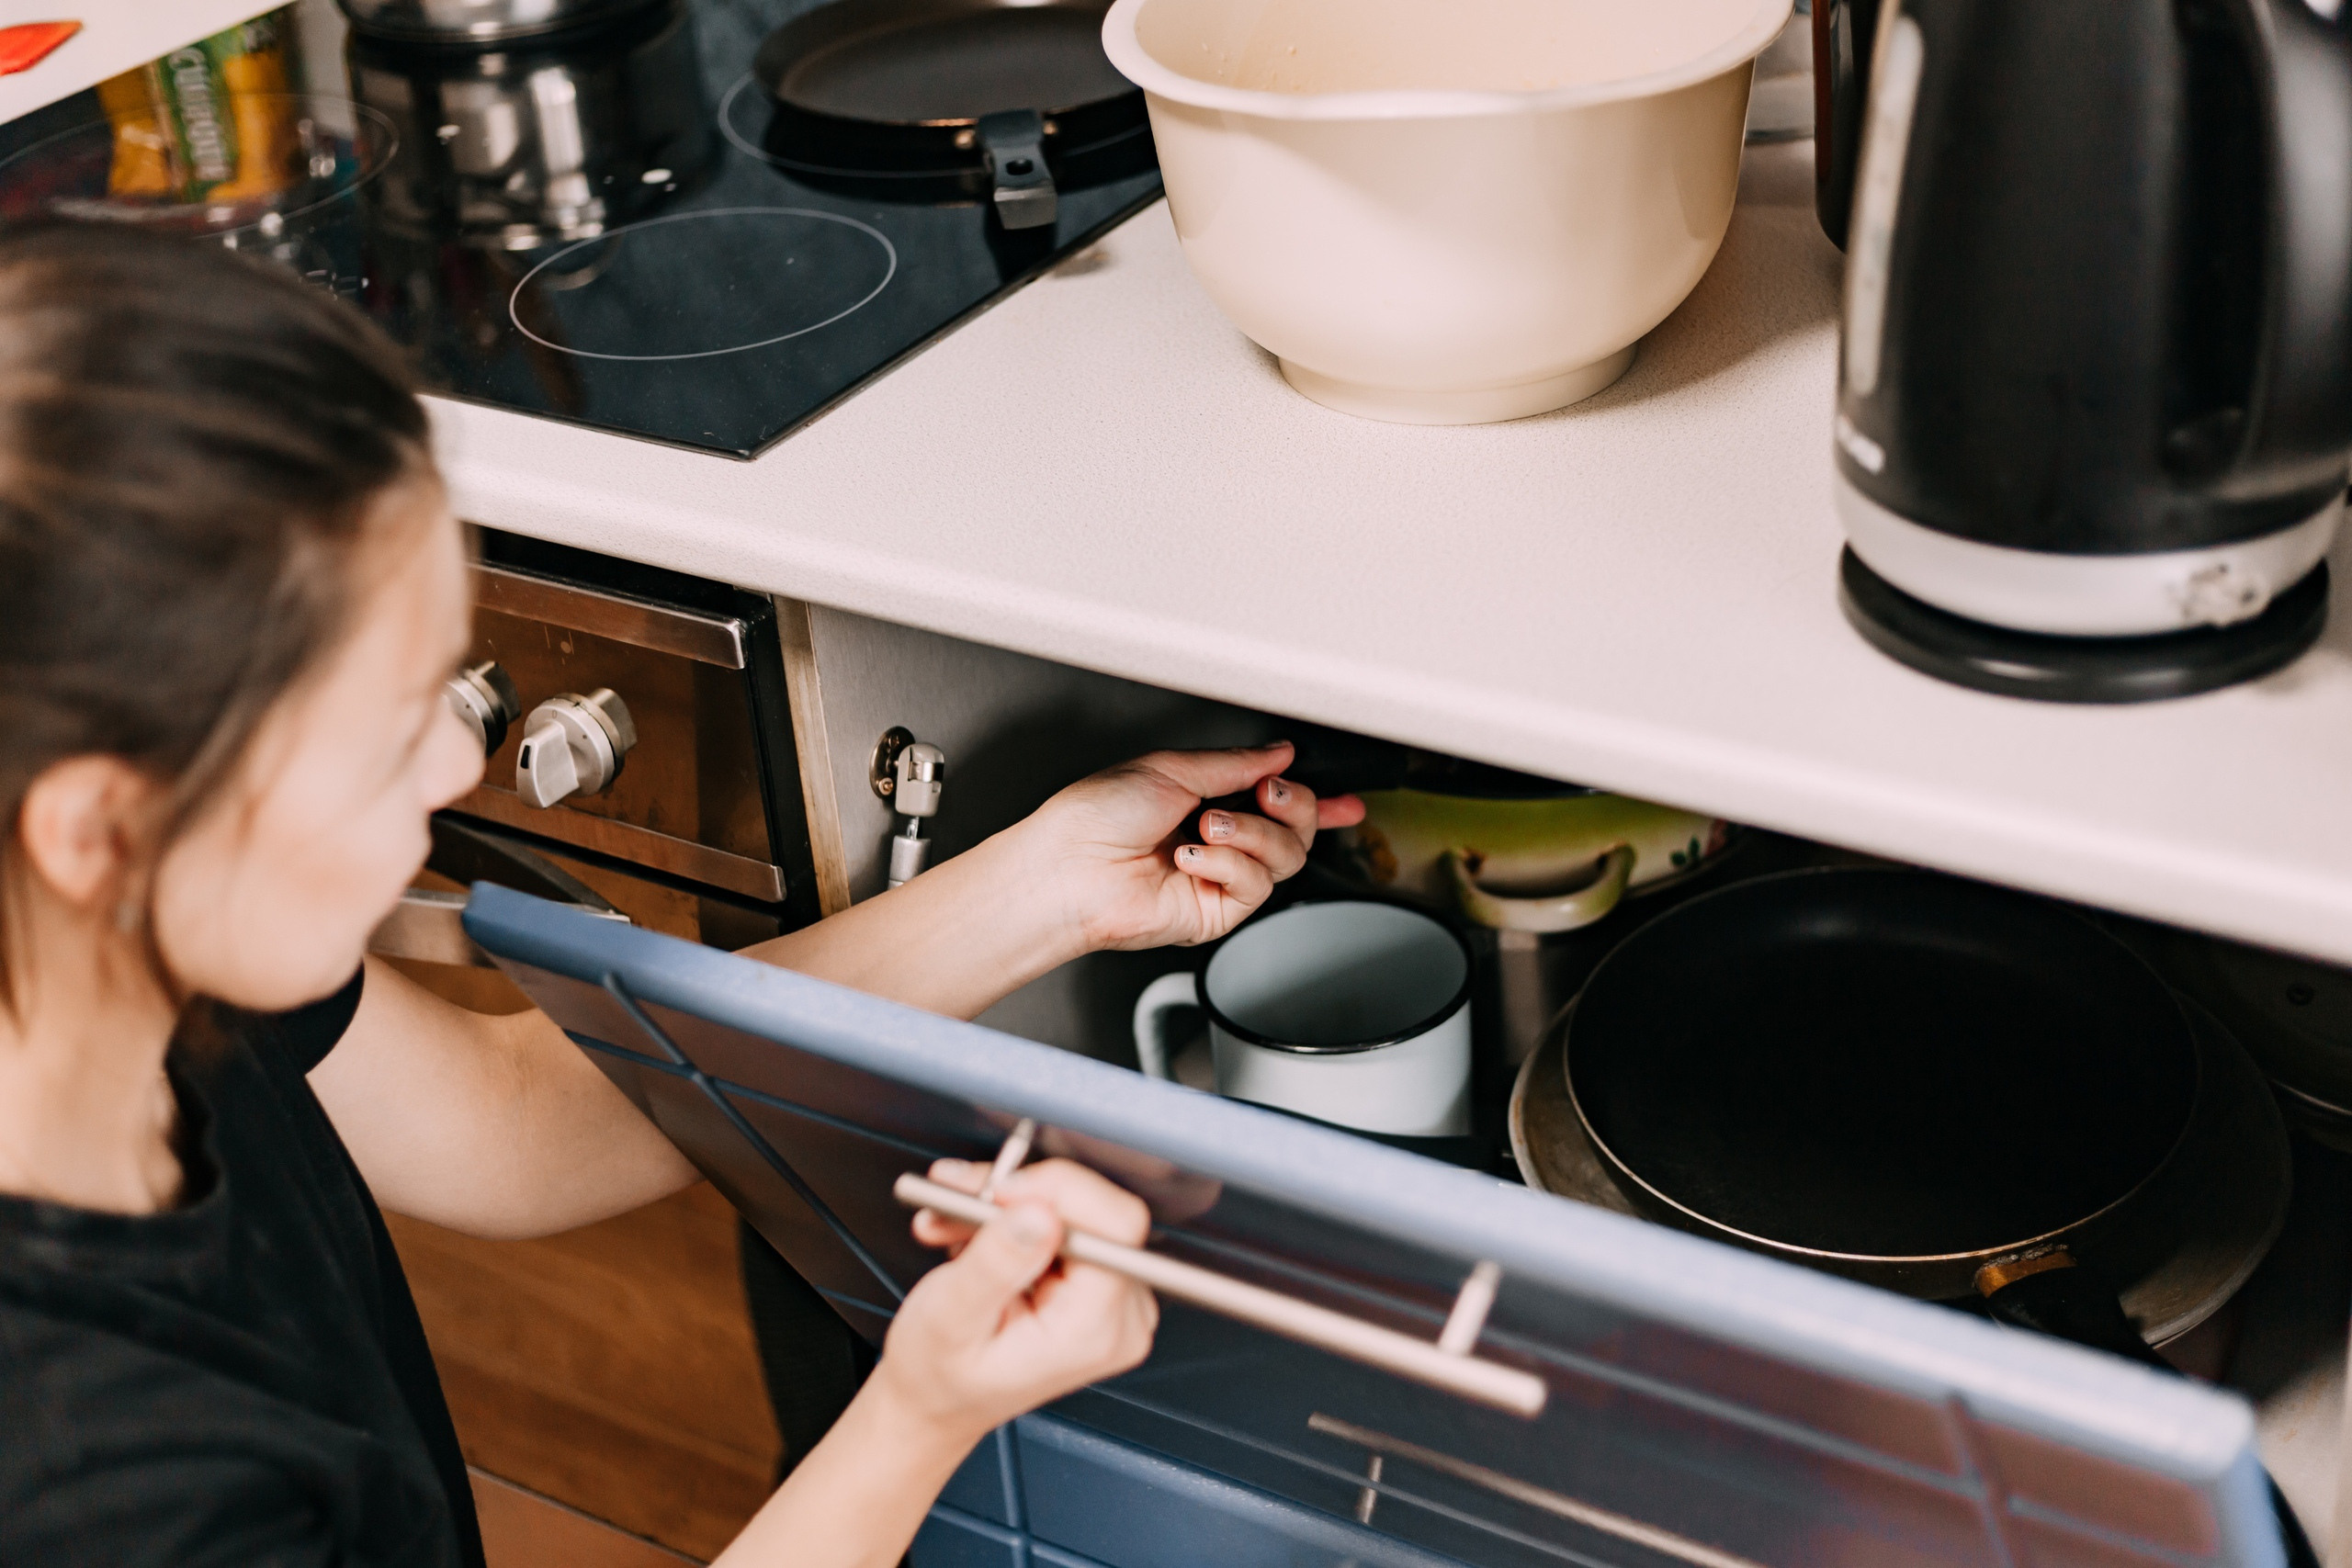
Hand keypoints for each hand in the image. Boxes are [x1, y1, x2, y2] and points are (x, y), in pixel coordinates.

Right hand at [876, 1158, 1158, 1444]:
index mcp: (1095, 1330)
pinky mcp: (1097, 1282)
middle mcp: (1120, 1317)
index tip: (998, 1192)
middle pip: (1093, 1211)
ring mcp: (1114, 1300)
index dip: (1056, 1191)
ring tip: (952, 1224)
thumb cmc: (941, 1377)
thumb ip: (997, 1263)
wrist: (938, 1400)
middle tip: (958, 1199)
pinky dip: (1013, 1218)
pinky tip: (974, 1236)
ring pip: (1072, 1210)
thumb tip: (1039, 1213)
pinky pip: (1064, 1222)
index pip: (1115, 1225)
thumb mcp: (950, 1318)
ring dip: (1004, 1207)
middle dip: (1017, 1196)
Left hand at [1016, 742, 1364, 952]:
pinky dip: (1227, 864)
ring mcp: (1219, 878)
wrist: (1070, 867)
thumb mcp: (1172, 769)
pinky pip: (1256, 885)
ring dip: (1250, 834)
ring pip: (1285, 857)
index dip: (1318, 805)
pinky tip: (1190, 859)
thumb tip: (1278, 753)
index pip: (1276, 804)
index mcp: (1206, 800)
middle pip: (1295, 830)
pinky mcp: (1216, 912)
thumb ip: (1235, 763)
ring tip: (1207, 827)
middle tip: (1268, 793)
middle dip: (1294, 805)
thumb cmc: (1097, 816)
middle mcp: (1218, 841)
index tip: (1347, 803)